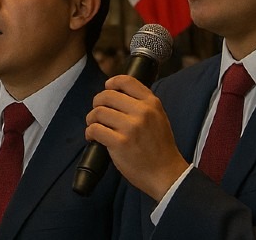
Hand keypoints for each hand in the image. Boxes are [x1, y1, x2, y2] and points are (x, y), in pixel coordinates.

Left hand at [83, 74, 188, 200]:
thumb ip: (142, 104)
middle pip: (106, 95)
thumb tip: (115, 92)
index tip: (107, 89)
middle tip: (97, 114)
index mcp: (152, 103)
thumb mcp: (158, 117)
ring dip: (91, 119)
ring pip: (98, 112)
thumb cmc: (159, 147)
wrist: (166, 174)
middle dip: (97, 103)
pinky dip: (89, 132)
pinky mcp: (120, 143)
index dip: (111, 83)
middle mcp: (142, 112)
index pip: (126, 81)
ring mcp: (130, 127)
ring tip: (94, 126)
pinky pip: (95, 129)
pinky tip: (93, 138)